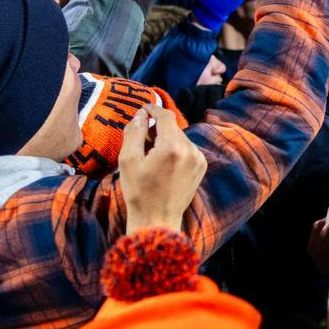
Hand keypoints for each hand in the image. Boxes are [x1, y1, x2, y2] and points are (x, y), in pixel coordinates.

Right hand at [118, 105, 207, 231]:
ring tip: (150, 156)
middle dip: (156, 129)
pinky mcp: (201, 167)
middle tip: (140, 139)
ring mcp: (198, 159)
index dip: (153, 109)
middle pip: (172, 127)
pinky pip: (186, 149)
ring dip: (165, 140)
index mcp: (172, 147)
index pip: (166, 116)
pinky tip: (163, 165)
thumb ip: (134, 132)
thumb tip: (140, 114)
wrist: (157, 219)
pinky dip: (175, 150)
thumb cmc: (139, 192)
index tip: (143, 109)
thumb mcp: (128, 160)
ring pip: (180, 138)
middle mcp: (190, 150)